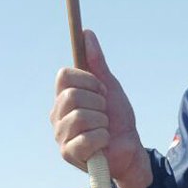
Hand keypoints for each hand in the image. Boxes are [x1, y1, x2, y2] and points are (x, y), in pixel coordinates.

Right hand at [50, 30, 151, 187]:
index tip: (102, 90)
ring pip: (80, 116)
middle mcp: (57, 115)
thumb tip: (86, 33)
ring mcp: (60, 135)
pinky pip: (87, 138)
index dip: (88, 80)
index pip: (64, 75)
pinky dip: (103, 138)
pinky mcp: (68, 154)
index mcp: (63, 97)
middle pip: (71, 95)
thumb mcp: (110, 87)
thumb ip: (97, 63)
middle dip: (98, 102)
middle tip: (105, 112)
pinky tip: (104, 142)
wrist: (130, 150)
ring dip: (102, 121)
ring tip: (105, 128)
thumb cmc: (118, 120)